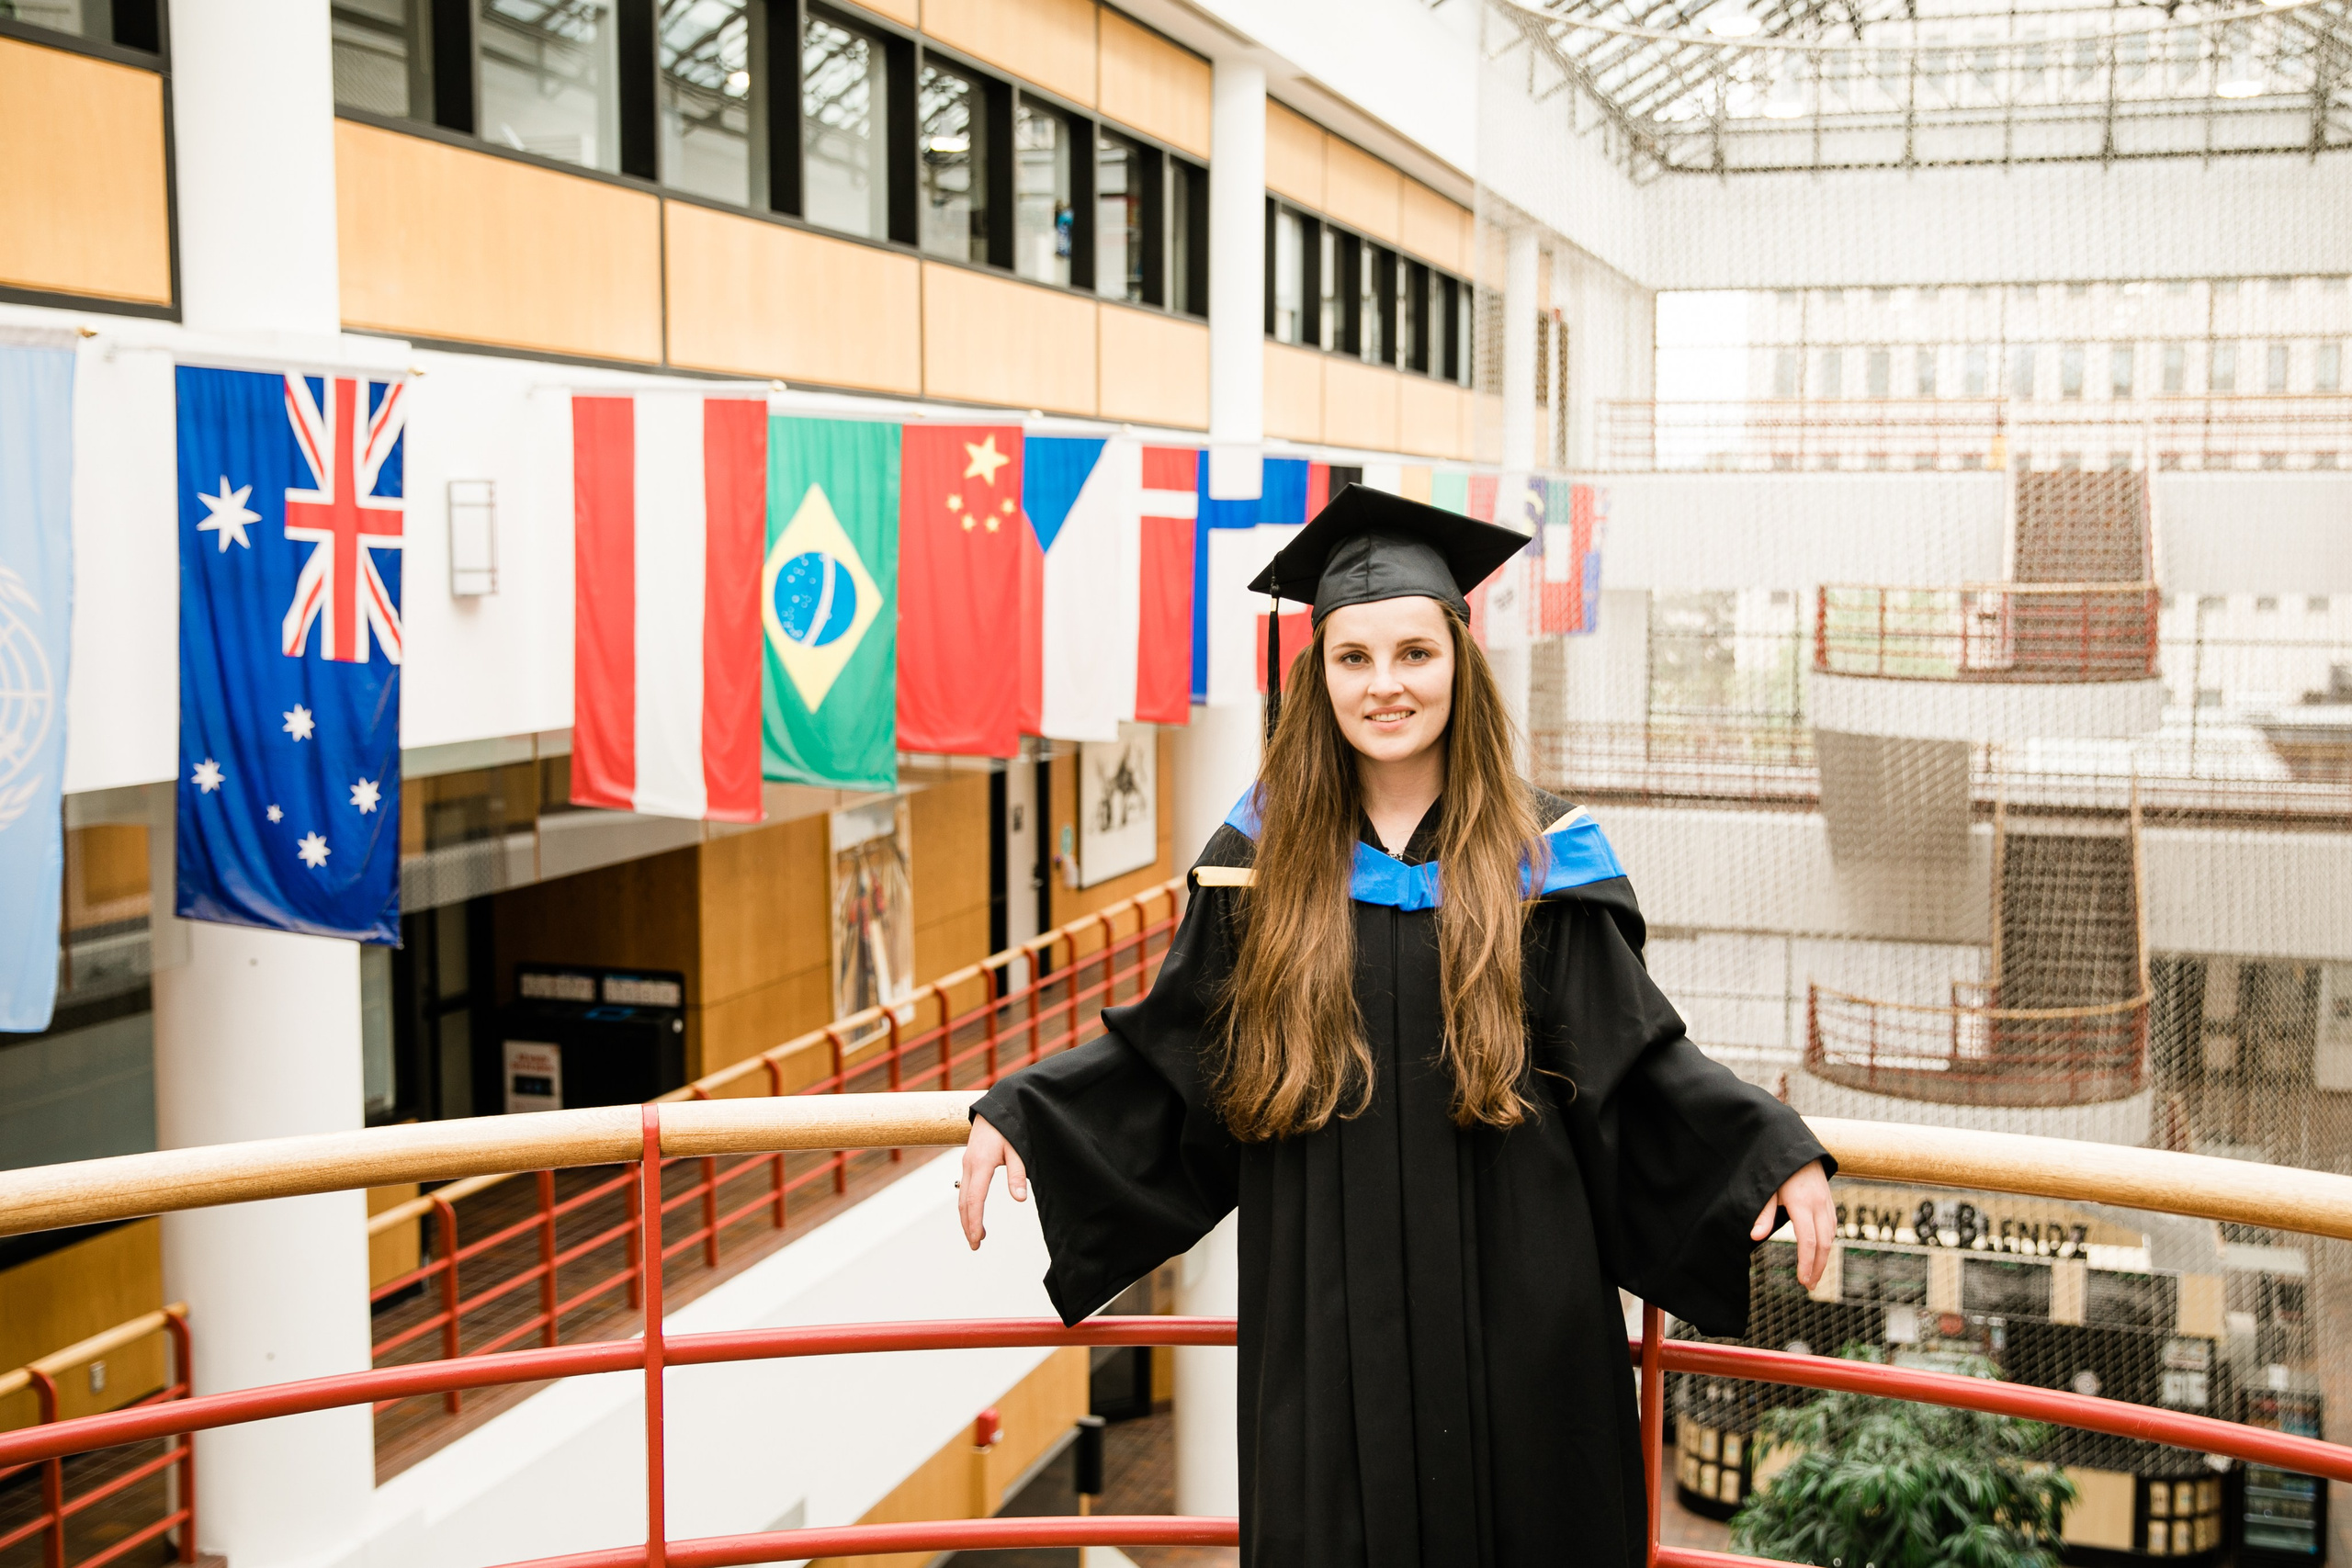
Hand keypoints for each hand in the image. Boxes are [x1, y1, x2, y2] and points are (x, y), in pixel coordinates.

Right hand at [958, 1115, 1027, 1249]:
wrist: (998, 1104)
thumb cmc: (1011, 1124)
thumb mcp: (1018, 1148)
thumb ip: (1018, 1173)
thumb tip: (1019, 1199)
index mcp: (981, 1162)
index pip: (974, 1199)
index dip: (974, 1222)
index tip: (976, 1240)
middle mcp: (969, 1164)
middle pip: (963, 1202)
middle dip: (967, 1225)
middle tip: (975, 1246)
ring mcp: (967, 1162)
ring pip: (962, 1195)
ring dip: (967, 1216)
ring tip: (977, 1235)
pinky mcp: (970, 1161)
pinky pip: (965, 1188)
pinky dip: (968, 1204)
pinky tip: (975, 1213)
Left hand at [1751, 1158, 1834, 1291]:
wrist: (1795, 1144)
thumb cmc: (1776, 1167)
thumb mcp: (1766, 1187)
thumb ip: (1762, 1212)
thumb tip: (1755, 1237)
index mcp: (1802, 1202)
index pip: (1808, 1240)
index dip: (1805, 1262)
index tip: (1801, 1280)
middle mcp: (1818, 1203)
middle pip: (1824, 1243)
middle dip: (1817, 1267)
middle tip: (1808, 1285)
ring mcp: (1826, 1201)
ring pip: (1830, 1236)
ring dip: (1823, 1257)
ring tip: (1813, 1274)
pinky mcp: (1829, 1199)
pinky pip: (1832, 1226)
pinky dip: (1827, 1242)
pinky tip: (1819, 1252)